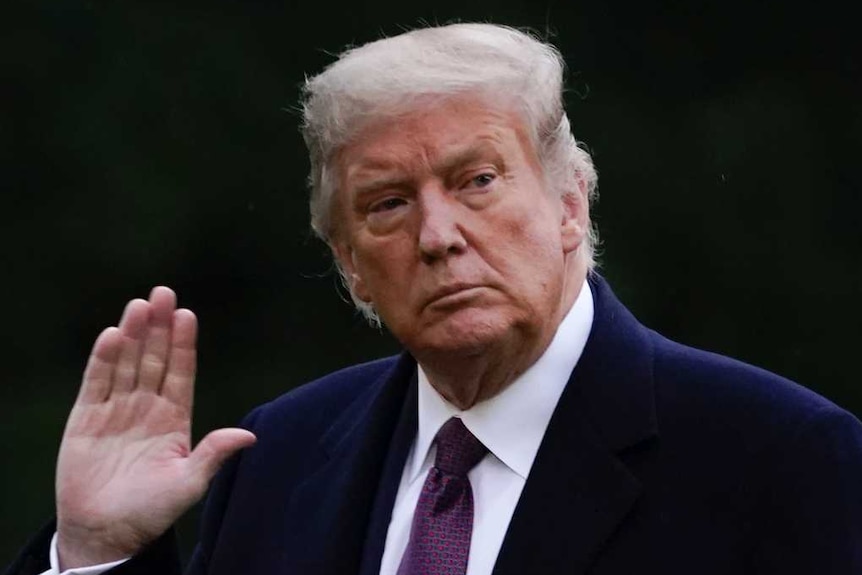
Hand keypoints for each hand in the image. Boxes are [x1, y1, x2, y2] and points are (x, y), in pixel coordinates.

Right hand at [55, 287, 256, 569]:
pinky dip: (103, 360)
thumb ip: (213, 455)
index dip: (183, 344)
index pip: (180, 372)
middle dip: (159, 327)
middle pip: (153, 358)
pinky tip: (113, 335)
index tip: (187, 315)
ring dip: (133, 335)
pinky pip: (96, 383)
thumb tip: (249, 436)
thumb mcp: (188, 483)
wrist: (105, 532)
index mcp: (174, 418)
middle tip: (164, 293)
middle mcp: (146, 407)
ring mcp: (116, 410)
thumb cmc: (151, 511)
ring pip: (126, 363)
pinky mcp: (86, 419)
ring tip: (140, 306)